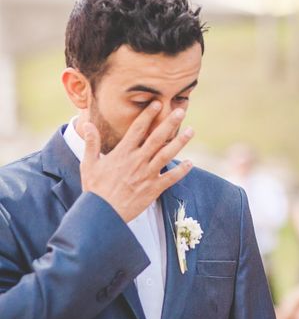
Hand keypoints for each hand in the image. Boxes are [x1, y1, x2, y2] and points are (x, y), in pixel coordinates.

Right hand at [80, 102, 193, 222]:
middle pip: (157, 138)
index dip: (148, 115)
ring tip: (191, 130)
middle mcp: (137, 161)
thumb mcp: (88, 164)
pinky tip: (191, 163)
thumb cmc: (94, 190)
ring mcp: (147, 174)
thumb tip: (87, 124)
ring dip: (180, 142)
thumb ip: (91, 143)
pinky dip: (182, 171)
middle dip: (169, 123)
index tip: (157, 103)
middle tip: (181, 110)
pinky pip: (171, 178)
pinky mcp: (153, 189)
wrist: (101, 215)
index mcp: (122, 153)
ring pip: (167, 154)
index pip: (137, 129)